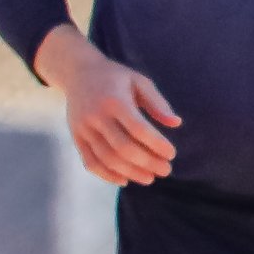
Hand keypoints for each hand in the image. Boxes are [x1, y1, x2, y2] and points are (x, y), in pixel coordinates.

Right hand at [38, 28, 179, 185]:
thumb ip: (157, 103)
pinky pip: (90, 162)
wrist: (78, 73)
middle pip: (123, 148)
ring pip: (107, 159)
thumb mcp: (139, 82)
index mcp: (115, 100)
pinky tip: (124, 180)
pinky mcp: (76, 137)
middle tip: (166, 170)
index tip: (171, 154)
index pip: (138, 129)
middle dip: (147, 163)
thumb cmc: (115, 78)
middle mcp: (96, 116)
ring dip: (131, 172)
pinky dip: (107, 175)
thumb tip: (176, 123)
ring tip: (149, 178)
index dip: (156, 145)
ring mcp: (83, 128)